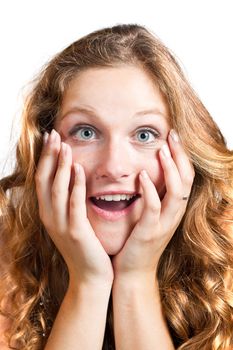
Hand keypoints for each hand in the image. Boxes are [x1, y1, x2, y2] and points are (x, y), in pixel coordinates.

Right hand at [35, 129, 113, 287]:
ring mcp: (61, 225)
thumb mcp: (71, 222)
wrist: (91, 276)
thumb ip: (69, 202)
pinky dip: (75, 184)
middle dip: (48, 156)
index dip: (45, 158)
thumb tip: (74, 177)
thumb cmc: (84, 246)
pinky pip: (74, 203)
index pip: (42, 179)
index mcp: (48, 213)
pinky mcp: (76, 231)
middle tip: (53, 134)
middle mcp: (50, 217)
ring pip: (56, 189)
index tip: (50, 138)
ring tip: (65, 145)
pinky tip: (79, 168)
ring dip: (59, 166)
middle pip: (44, 180)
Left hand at [111, 130, 194, 281]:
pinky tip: (141, 175)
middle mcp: (174, 214)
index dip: (182, 156)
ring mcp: (164, 224)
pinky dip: (150, 190)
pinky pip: (154, 208)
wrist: (131, 272)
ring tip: (162, 150)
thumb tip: (142, 172)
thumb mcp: (148, 215)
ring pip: (177, 192)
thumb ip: (151, 196)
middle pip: (187, 180)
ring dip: (170, 170)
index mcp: (173, 208)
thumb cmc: (136, 241)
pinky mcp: (150, 232)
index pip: (185, 177)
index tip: (172, 136)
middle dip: (180, 156)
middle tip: (172, 135)